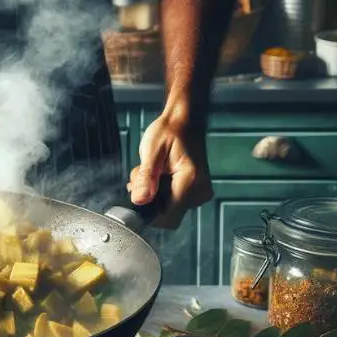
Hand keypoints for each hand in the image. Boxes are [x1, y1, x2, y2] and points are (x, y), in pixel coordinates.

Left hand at [127, 105, 212, 229]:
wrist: (184, 120)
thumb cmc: (170, 131)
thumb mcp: (152, 151)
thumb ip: (146, 178)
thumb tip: (140, 201)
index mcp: (191, 181)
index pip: (167, 215)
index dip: (148, 211)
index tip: (137, 195)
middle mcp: (199, 190)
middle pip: (166, 214)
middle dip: (149, 201)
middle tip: (142, 178)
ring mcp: (199, 192)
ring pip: (167, 209)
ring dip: (153, 195)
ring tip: (150, 172)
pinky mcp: (195, 192)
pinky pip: (173, 202)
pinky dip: (160, 193)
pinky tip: (156, 177)